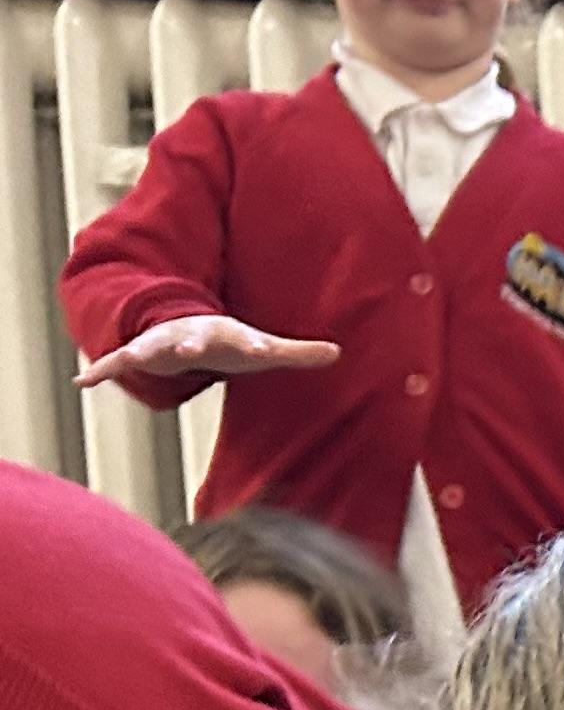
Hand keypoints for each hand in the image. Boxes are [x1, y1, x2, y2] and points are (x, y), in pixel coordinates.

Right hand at [73, 314, 342, 389]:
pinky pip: (114, 362)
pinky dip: (99, 370)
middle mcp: (189, 334)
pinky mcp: (138, 354)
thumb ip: (297, 352)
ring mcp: (160, 342)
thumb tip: (337, 353)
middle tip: (190, 348)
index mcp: (223, 334)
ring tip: (127, 360)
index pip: (242, 340)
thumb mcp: (261, 347)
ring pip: (148, 347)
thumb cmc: (228, 342)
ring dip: (139, 353)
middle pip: (190, 338)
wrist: (185, 327)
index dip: (251, 346)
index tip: (260, 351)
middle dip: (189, 343)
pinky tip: (81, 382)